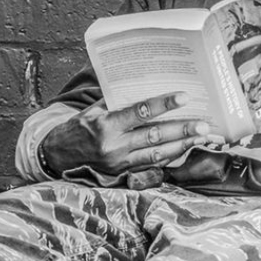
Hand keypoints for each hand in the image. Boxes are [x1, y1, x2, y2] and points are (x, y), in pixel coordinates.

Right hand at [40, 93, 224, 177]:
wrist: (57, 157)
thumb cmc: (78, 127)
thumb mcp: (92, 110)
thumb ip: (116, 101)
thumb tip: (144, 86)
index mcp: (105, 125)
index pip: (139, 112)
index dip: (163, 105)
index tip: (184, 97)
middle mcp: (114, 146)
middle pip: (154, 137)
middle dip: (181, 130)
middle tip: (203, 124)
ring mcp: (120, 163)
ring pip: (157, 154)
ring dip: (182, 145)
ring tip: (202, 137)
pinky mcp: (124, 174)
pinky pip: (152, 165)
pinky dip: (170, 156)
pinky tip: (186, 148)